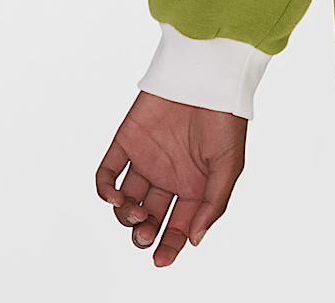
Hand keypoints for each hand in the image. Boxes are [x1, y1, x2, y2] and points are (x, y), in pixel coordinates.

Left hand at [96, 91, 246, 267]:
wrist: (206, 75)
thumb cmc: (225, 117)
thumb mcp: (229, 165)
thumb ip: (213, 204)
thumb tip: (194, 239)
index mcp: (193, 186)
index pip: (175, 227)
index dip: (168, 247)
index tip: (161, 260)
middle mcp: (167, 177)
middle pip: (148, 219)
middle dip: (143, 234)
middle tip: (145, 233)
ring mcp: (145, 160)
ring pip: (125, 202)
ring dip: (125, 216)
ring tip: (135, 211)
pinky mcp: (126, 142)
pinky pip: (107, 174)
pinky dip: (104, 190)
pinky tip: (114, 197)